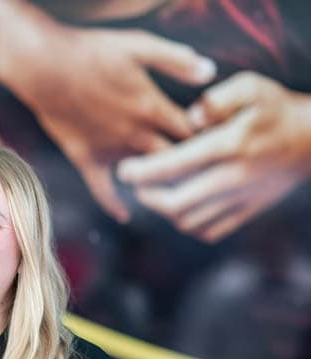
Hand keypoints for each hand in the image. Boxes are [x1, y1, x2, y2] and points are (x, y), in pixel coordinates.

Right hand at [7, 25, 215, 221]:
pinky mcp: (86, 158)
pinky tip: (124, 216)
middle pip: (175, 161)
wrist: (45, 68)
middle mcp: (135, 134)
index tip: (220, 141)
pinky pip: (101, 190)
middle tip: (206, 175)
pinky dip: (113, 204)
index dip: (212, 137)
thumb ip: (176, 59)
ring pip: (145, 178)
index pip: (194, 132)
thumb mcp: (139, 45)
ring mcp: (110, 150)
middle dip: (194, 170)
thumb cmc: (91, 52)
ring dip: (162, 187)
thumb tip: (211, 72)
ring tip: (178, 194)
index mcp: (152, 107)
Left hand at [117, 72, 310, 241]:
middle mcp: (234, 177)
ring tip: (154, 192)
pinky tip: (180, 206)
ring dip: (164, 211)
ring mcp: (241, 199)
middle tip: (135, 183)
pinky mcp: (247, 211)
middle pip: (175, 203)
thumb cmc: (274, 108)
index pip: (175, 166)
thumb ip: (216, 98)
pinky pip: (208, 231)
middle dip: (147, 196)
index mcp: (230, 145)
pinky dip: (187, 223)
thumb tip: (189, 117)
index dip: (142, 172)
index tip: (124, 170)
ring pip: (188, 221)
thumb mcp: (251, 87)